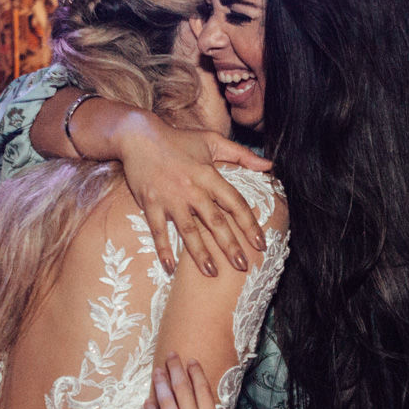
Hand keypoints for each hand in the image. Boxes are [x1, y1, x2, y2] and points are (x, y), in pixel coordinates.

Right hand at [116, 113, 271, 275]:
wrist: (138, 136)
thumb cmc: (178, 139)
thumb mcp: (212, 140)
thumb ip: (242, 154)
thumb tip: (269, 164)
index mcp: (209, 175)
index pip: (235, 204)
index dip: (249, 225)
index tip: (260, 244)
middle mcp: (192, 189)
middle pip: (215, 222)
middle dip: (230, 246)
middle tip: (242, 267)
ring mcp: (170, 198)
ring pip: (189, 231)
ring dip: (201, 254)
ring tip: (212, 272)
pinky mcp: (151, 204)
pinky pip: (158, 231)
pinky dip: (164, 249)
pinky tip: (170, 268)